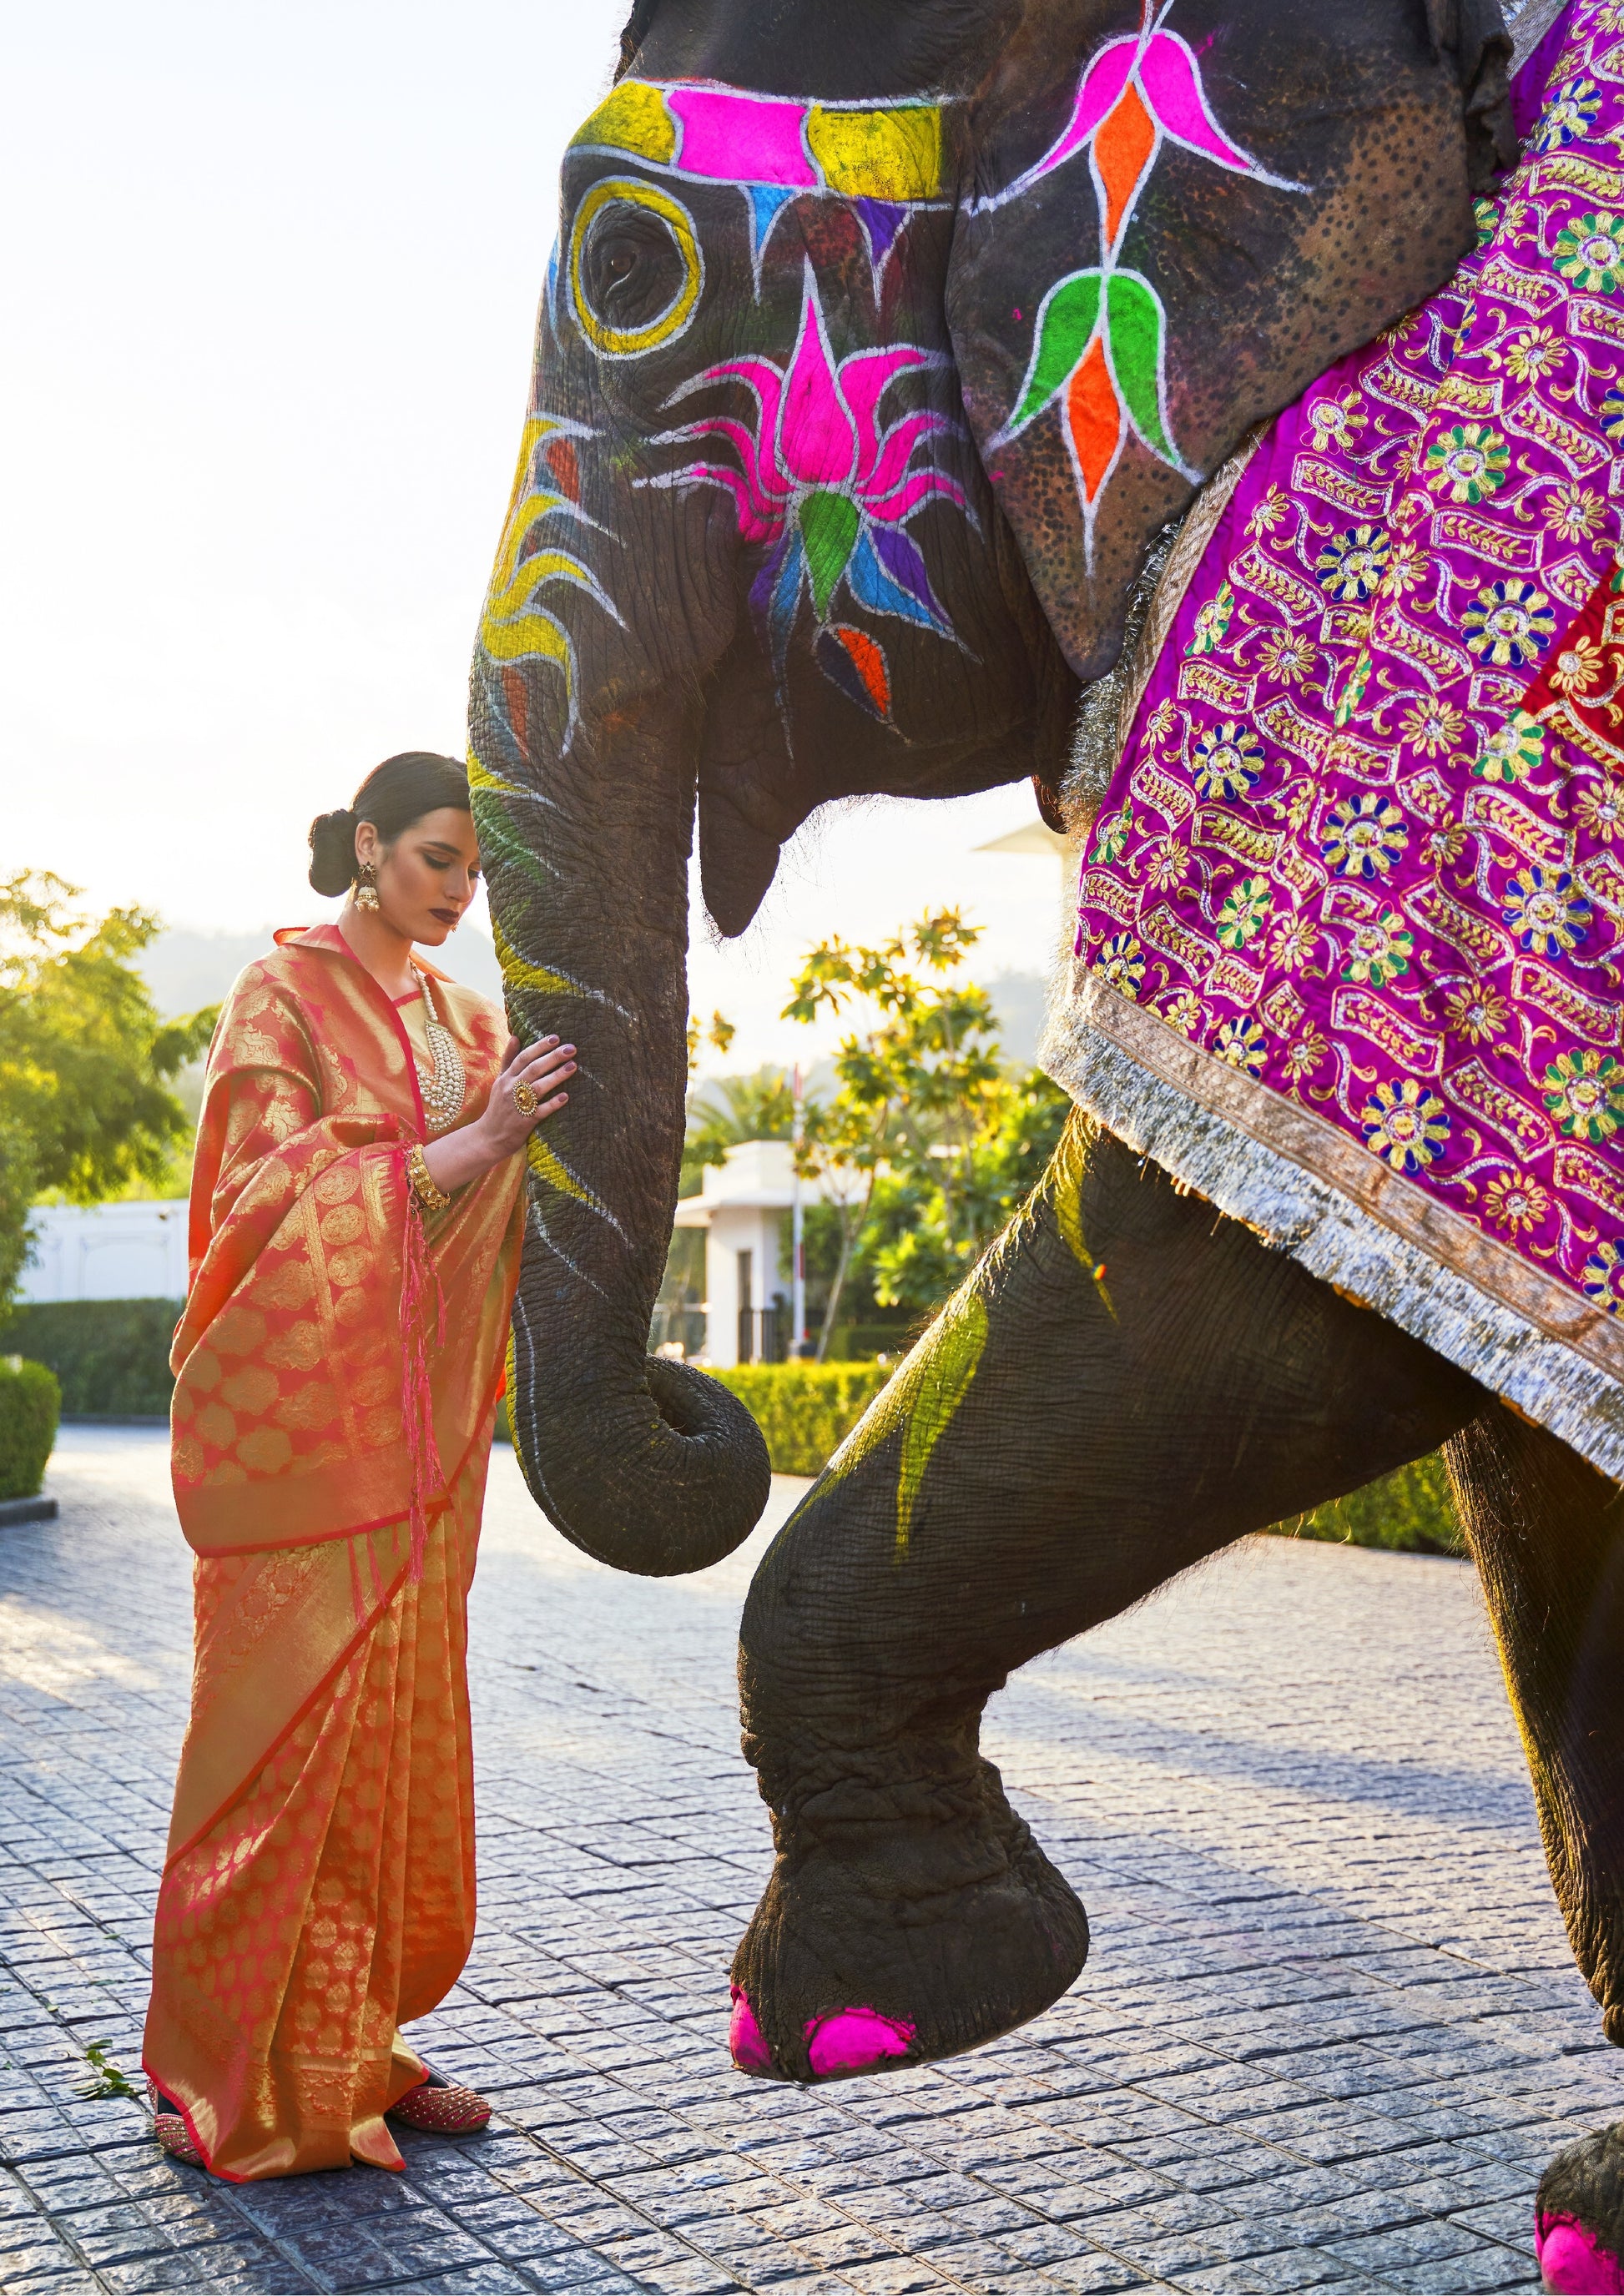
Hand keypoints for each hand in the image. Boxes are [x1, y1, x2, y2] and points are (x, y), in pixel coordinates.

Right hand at [480, 1035, 576, 1155]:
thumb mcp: (499, 1081)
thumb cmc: (498, 1107)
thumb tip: (515, 1037)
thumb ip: (508, 1060)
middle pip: (533, 1069)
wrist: (489, 1137)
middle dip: (553, 1057)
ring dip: (557, 1076)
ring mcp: (518, 1105)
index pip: (523, 1057)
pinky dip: (553, 1104)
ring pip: (539, 1087)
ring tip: (573, 1066)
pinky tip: (566, 1097)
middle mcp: (511, 1089)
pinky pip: (541, 1111)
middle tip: (571, 1048)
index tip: (556, 1038)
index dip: (539, 1047)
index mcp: (506, 1078)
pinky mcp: (526, 1121)